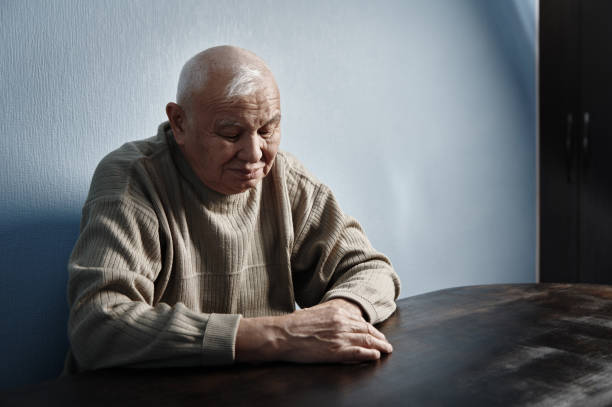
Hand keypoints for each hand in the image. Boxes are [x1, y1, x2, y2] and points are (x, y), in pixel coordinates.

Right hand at [235, 299, 391, 363]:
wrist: (283, 334)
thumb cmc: (294, 325)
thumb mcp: (314, 312)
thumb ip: (328, 314)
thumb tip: (337, 318)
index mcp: (336, 311)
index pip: (359, 320)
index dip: (370, 328)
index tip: (375, 332)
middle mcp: (342, 321)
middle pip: (367, 330)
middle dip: (379, 337)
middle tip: (386, 343)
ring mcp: (341, 336)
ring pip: (367, 340)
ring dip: (380, 346)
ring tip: (386, 350)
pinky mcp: (337, 350)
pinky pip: (360, 352)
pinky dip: (370, 354)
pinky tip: (375, 356)